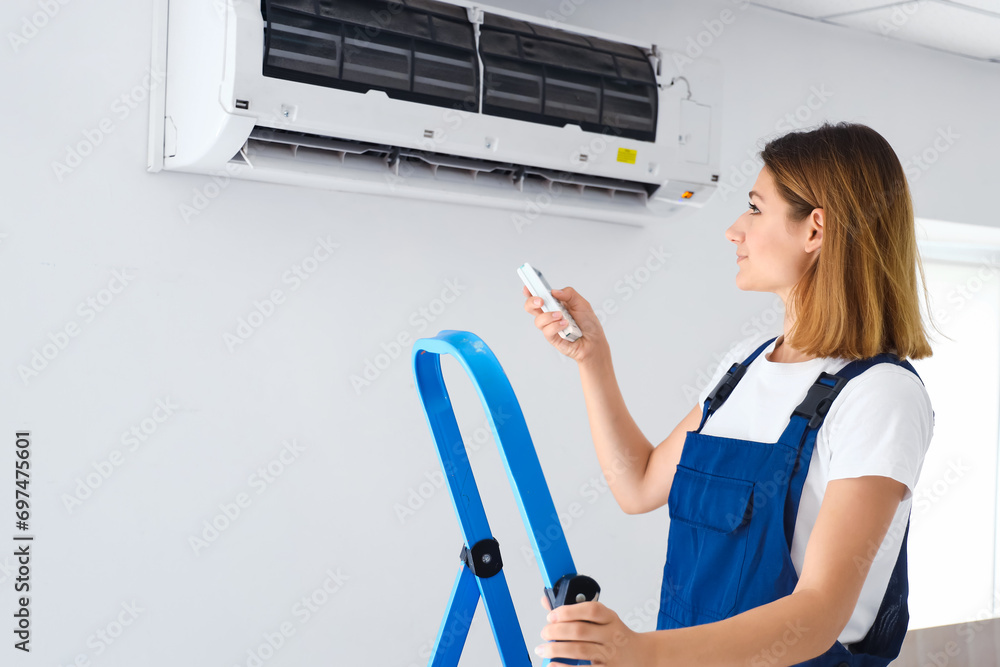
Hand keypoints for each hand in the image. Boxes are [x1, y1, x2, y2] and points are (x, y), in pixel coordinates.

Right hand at [522, 285, 608, 363]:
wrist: (594, 341)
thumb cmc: (588, 322)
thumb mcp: (581, 303)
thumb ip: (569, 294)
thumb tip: (554, 291)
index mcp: (555, 303)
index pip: (538, 295)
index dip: (530, 291)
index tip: (528, 287)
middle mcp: (549, 314)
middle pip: (531, 307)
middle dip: (532, 302)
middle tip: (541, 301)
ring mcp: (549, 326)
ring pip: (538, 320)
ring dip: (548, 316)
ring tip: (561, 316)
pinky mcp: (552, 337)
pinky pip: (547, 331)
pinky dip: (555, 326)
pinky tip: (565, 325)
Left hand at [536, 594, 650, 665]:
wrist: (642, 656)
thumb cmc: (616, 636)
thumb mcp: (601, 619)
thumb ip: (575, 611)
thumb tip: (546, 602)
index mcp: (610, 618)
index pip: (591, 610)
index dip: (568, 611)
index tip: (551, 615)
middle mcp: (612, 635)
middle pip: (580, 631)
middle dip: (556, 631)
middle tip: (544, 633)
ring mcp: (611, 654)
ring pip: (580, 650)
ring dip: (556, 649)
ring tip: (543, 649)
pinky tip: (553, 664)